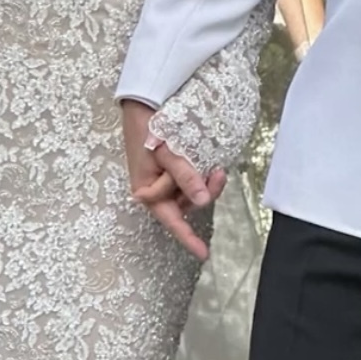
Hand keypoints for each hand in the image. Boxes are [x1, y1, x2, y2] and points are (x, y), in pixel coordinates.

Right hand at [121, 98, 225, 262]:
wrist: (143, 105)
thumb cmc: (148, 130)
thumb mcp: (166, 154)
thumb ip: (185, 176)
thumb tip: (201, 201)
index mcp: (148, 192)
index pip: (171, 220)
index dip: (188, 238)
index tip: (203, 254)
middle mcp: (157, 191)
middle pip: (187, 205)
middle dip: (205, 192)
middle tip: (217, 173)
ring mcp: (165, 181)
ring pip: (192, 192)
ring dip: (205, 182)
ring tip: (214, 166)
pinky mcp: (173, 170)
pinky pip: (192, 180)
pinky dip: (201, 174)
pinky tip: (206, 163)